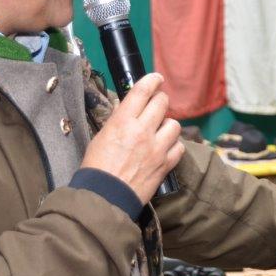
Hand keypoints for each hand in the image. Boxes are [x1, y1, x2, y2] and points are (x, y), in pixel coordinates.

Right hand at [80, 73, 183, 203]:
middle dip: (160, 100)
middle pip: (162, 103)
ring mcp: (157, 148)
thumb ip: (119, 121)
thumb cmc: (96, 168)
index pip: (143, 91)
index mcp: (123, 121)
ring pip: (174, 124)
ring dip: (168, 125)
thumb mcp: (102, 136)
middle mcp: (143, 131)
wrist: (104, 197)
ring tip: (160, 130)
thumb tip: (130, 109)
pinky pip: (179, 147)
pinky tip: (165, 148)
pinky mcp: (165, 164)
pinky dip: (174, 146)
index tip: (157, 79)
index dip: (152, 80)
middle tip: (157, 104)